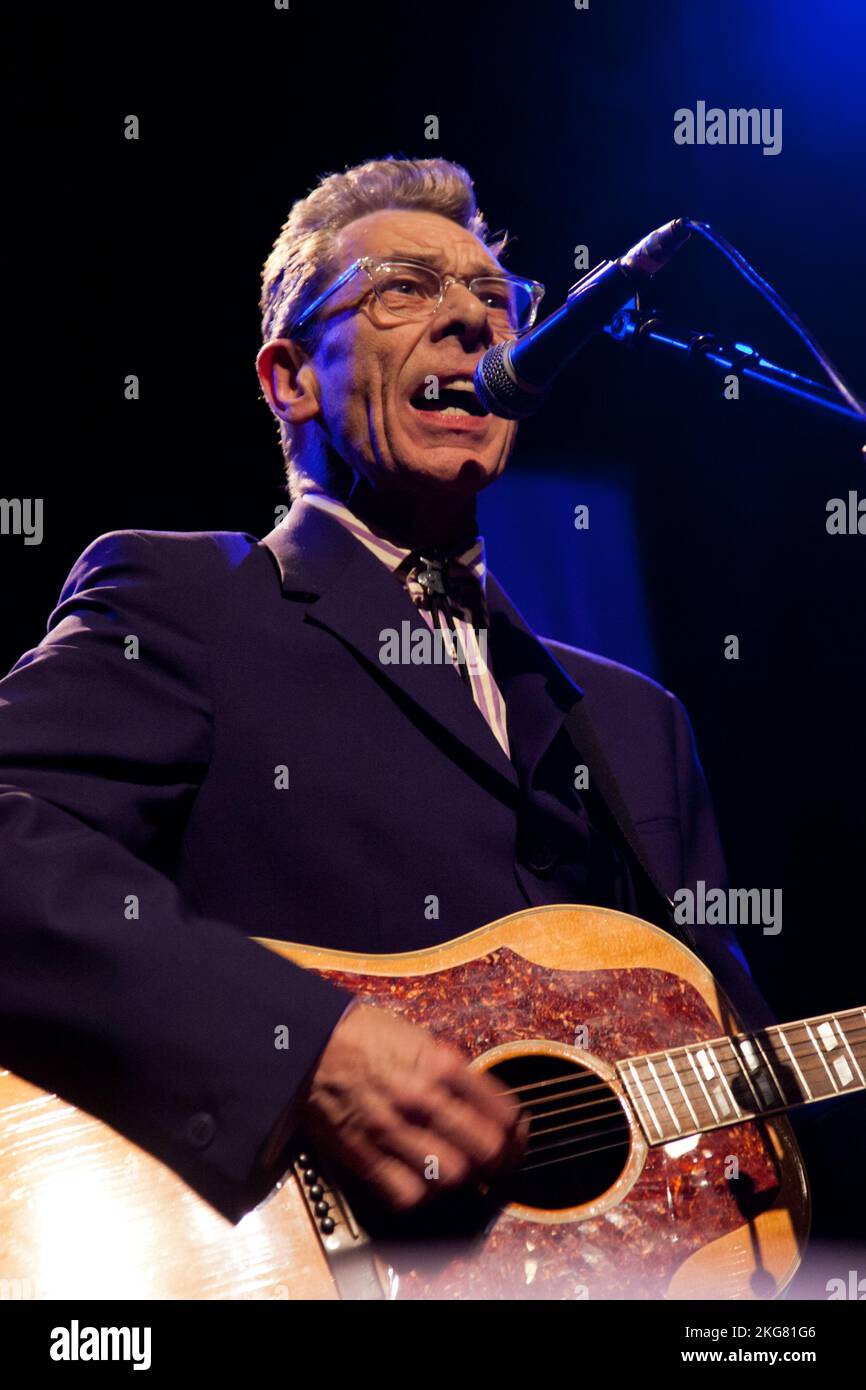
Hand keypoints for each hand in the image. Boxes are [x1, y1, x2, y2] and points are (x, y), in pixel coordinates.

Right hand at [298, 1002, 527, 1211]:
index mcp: (443, 1065)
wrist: (312, 1042)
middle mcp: (424, 1098)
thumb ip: (454, 1074)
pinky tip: (420, 1182)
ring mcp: (395, 1129)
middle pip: (487, 1152)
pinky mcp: (366, 1153)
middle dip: (498, 1164)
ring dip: (459, 1180)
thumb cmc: (366, 1036)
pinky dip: (419, 1195)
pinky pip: (406, 1194)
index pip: (504, 1113)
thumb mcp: (421, 1039)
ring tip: (455, 1173)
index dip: (516, 1135)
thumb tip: (485, 1108)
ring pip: (452, 1177)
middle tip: (494, 1167)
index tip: (513, 1141)